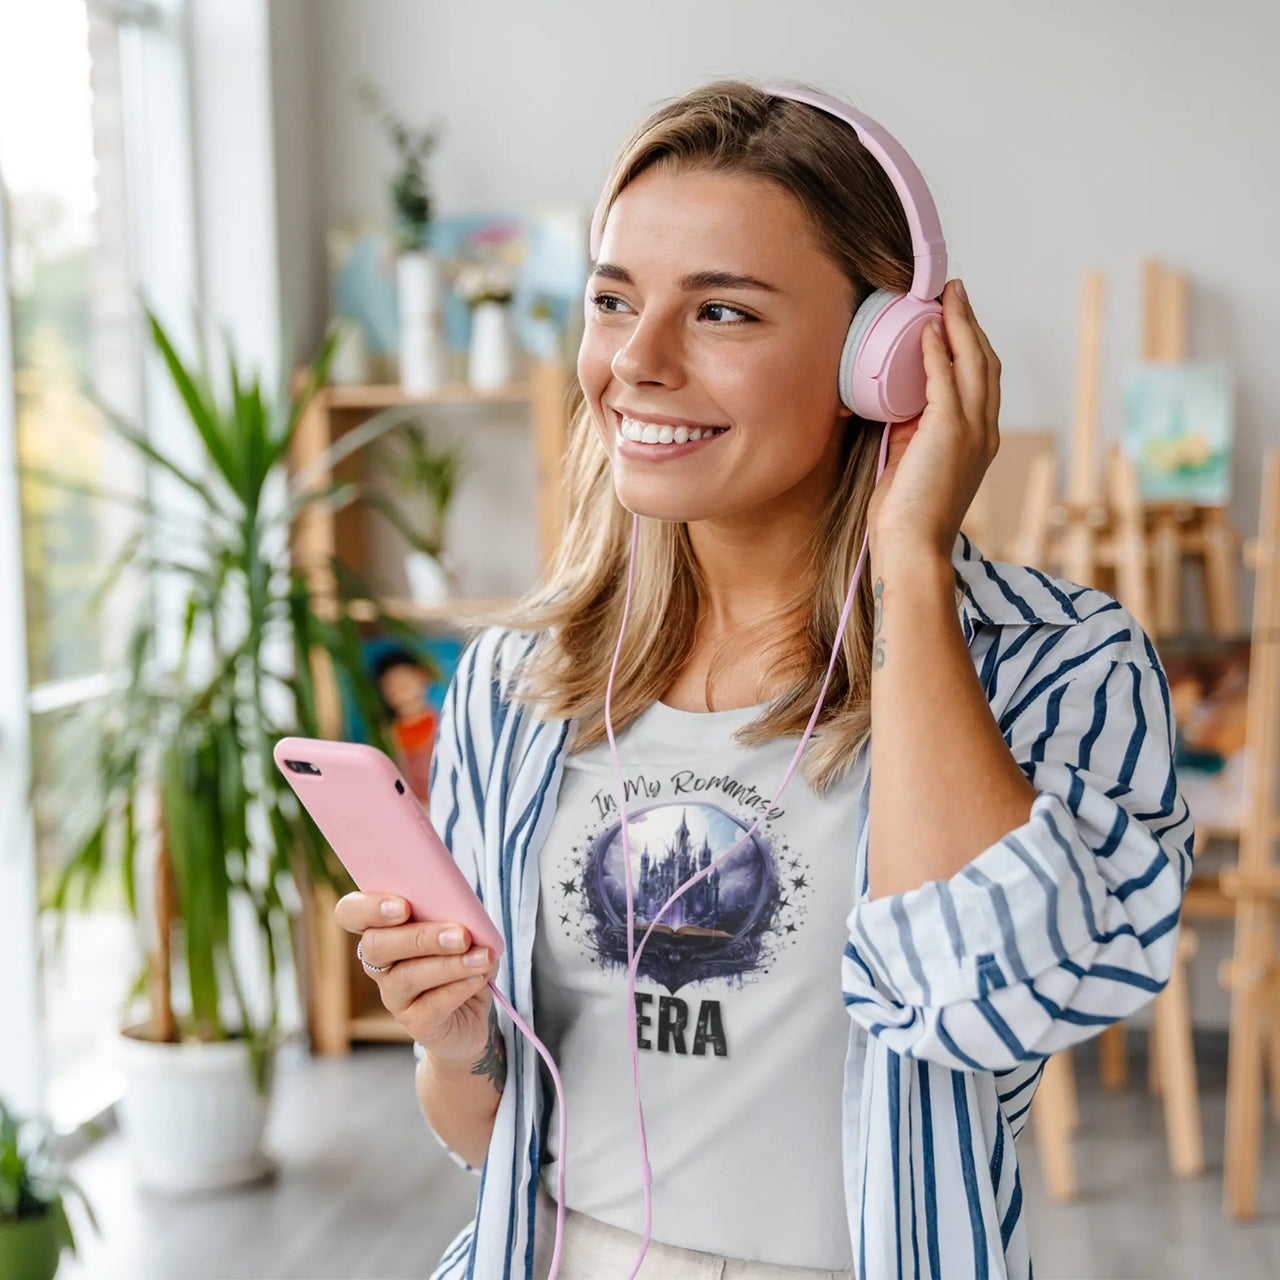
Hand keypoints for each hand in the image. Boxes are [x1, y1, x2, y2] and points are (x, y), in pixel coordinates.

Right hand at [333, 892, 498, 1065]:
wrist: (471, 1012)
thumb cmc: (461, 956)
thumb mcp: (463, 928)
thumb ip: (457, 914)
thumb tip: (468, 911)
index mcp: (383, 927)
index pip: (351, 913)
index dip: (369, 908)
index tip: (403, 906)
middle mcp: (379, 962)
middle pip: (377, 946)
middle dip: (420, 937)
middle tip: (461, 935)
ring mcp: (393, 995)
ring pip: (406, 977)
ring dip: (449, 965)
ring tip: (482, 957)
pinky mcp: (415, 1022)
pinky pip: (430, 1006)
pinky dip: (458, 988)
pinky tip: (478, 977)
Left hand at [865, 278, 1000, 558]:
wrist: (911, 548)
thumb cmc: (906, 516)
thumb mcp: (910, 462)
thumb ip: (908, 430)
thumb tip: (892, 403)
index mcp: (978, 439)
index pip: (982, 380)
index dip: (970, 345)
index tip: (954, 318)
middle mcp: (984, 430)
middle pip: (985, 361)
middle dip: (970, 322)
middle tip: (953, 292)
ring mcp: (971, 430)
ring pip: (973, 361)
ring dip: (959, 323)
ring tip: (945, 296)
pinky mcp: (949, 432)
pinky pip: (946, 378)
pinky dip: (938, 350)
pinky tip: (927, 329)